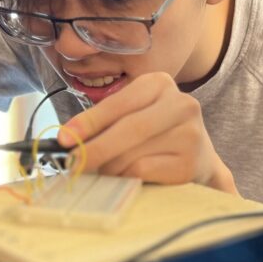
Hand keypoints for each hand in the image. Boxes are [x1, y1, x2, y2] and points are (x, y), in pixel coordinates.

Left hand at [56, 72, 236, 192]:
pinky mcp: (190, 163)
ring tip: (103, 172)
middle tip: (72, 164)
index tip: (63, 138)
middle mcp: (181, 104)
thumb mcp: (133, 116)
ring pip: (133, 154)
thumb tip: (69, 140)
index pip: (118, 103)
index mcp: (160, 83)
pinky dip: (126, 178)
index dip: (88, 122)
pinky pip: (144, 171)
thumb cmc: (154, 135)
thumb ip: (105, 123)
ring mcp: (190, 134)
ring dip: (108, 168)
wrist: (198, 160)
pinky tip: (126, 178)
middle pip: (128, 128)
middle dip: (94, 149)